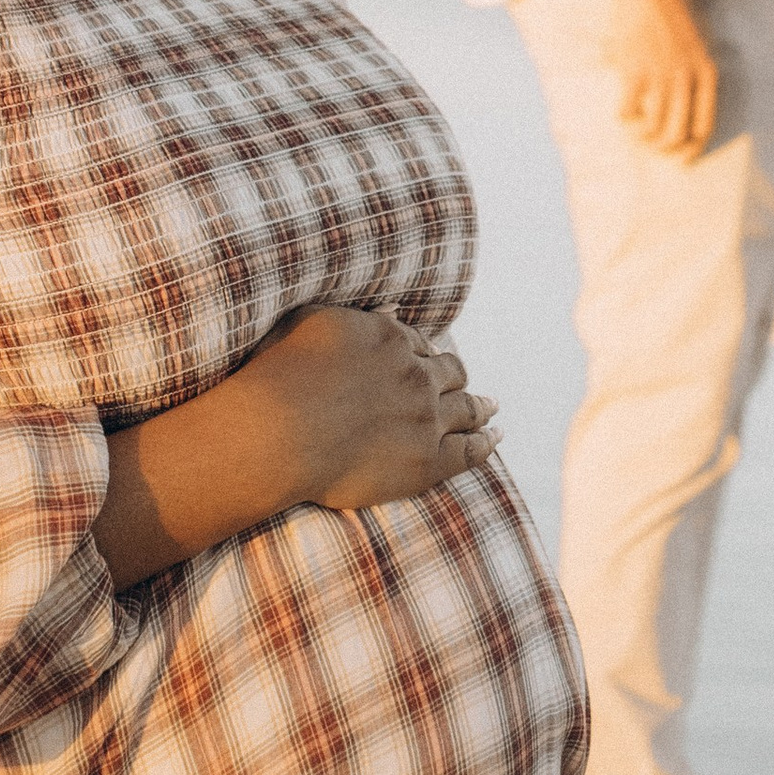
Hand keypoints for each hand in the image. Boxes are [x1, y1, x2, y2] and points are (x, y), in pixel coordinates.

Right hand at [240, 306, 501, 514]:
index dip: (425, 354)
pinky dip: (486, 443)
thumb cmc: (280, 375)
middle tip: (464, 383)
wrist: (279, 432)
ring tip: (491, 408)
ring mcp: (427, 418)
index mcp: (392, 340)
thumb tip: (390, 312)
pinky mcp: (428, 461)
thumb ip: (355, 318)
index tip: (428, 361)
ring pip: (468, 408)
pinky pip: (470, 450)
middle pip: (450, 373)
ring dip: (481, 406)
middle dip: (457, 377)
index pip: (420, 345)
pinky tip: (495, 438)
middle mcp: (417, 375)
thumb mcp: (312, 322)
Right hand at [610, 0, 716, 159]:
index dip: (692, 148)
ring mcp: (661, 77)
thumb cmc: (673, 11)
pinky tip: (623, 110)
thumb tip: (682, 108)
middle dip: (665, 148)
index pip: (704, 126)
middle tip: (654, 147)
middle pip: (678, 135)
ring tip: (637, 132)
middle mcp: (687, 79)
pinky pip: (627, 112)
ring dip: (643, 137)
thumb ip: (694, 76)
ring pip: (653, 129)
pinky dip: (624, 118)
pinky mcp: (634, 72)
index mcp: (707, 73)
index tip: (682, 159)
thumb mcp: (697, 45)